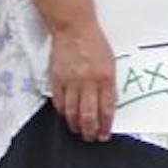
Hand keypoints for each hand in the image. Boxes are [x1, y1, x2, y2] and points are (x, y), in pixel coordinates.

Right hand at [49, 21, 115, 140]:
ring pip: (71, 111)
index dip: (105, 125)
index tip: (105, 134)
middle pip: (88, 114)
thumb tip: (108, 104)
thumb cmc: (95, 44)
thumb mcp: (111, 63)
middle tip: (91, 138)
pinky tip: (66, 116)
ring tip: (78, 131)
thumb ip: (109, 84)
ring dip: (75, 124)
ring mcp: (70, 81)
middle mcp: (88, 82)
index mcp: (105, 78)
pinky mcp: (56, 79)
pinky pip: (58, 101)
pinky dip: (62, 111)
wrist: (74, 29)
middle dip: (90, 130)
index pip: (106, 109)